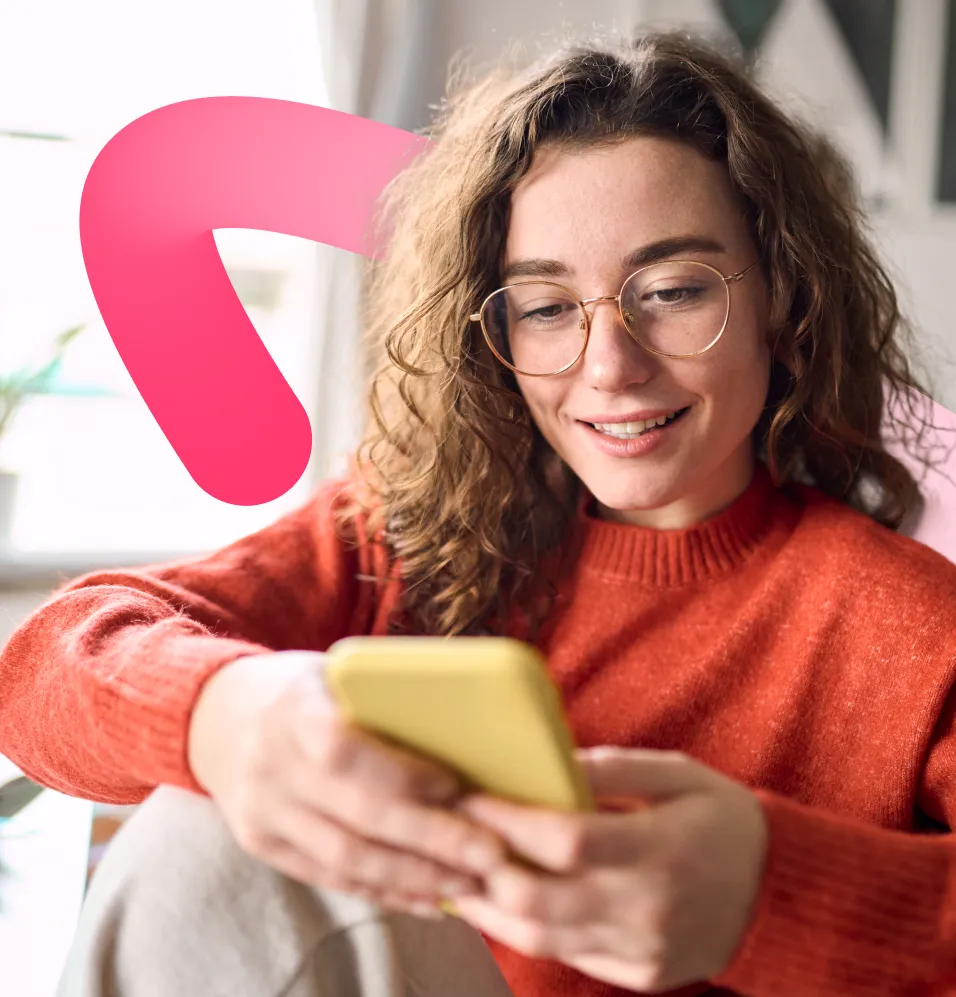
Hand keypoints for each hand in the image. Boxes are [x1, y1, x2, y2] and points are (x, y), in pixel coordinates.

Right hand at [187, 651, 505, 916]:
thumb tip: (467, 724)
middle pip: (356, 817)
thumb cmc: (298, 688)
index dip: (401, 774)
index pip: (344, 751)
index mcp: (293, 710)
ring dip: (415, 876)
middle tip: (489, 854)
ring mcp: (262, 812)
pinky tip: (429, 897)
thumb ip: (382, 696)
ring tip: (470, 881)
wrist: (214, 716)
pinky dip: (384, 890)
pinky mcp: (263, 845)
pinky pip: (330, 878)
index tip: (456, 786)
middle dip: (430, 841)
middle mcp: (272, 766)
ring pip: (346, 859)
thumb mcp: (332, 671)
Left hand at [452, 747, 767, 992]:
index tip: (467, 795)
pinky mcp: (640, 974)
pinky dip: (525, 928)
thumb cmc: (724, 819)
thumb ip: (613, 769)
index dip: (506, 820)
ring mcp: (642, 951)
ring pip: (541, 938)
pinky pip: (566, 954)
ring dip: (488, 905)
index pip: (564, 840)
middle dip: (481, 866)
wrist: (778, 893)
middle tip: (448, 834)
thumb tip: (547, 764)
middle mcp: (648, 908)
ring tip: (456, 870)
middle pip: (538, 900)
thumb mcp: (679, 774)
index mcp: (661, 849)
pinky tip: (501, 900)